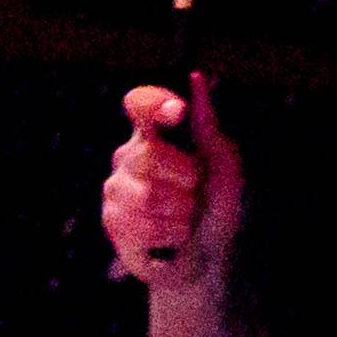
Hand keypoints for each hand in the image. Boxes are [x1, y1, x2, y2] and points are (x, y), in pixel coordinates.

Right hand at [103, 74, 245, 293]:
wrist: (209, 258)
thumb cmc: (216, 208)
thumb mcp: (224, 166)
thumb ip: (207, 127)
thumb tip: (196, 78)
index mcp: (154, 136)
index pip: (139, 103)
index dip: (155, 103)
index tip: (178, 112)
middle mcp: (128, 157)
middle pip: (148, 154)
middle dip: (184, 179)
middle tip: (193, 193)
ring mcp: (116, 190)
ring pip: (146, 196)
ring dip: (180, 213)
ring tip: (184, 219)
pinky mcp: (112, 223)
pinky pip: (141, 226)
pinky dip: (169, 235)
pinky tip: (170, 238)